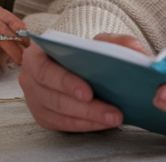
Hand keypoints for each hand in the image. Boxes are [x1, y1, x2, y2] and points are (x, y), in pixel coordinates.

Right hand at [19, 32, 142, 131]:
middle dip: (86, 108)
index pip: (47, 71)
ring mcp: (34, 99)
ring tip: (114, 119)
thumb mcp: (105, 40)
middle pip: (55, 98)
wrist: (80, 60)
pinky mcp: (43, 115)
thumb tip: (136, 53)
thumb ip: (120, 42)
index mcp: (37, 54)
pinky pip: (62, 125)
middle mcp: (30, 78)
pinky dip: (84, 125)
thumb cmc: (89, 50)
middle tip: (113, 113)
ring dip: (88, 119)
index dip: (66, 83)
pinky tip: (103, 123)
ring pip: (58, 114)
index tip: (89, 93)